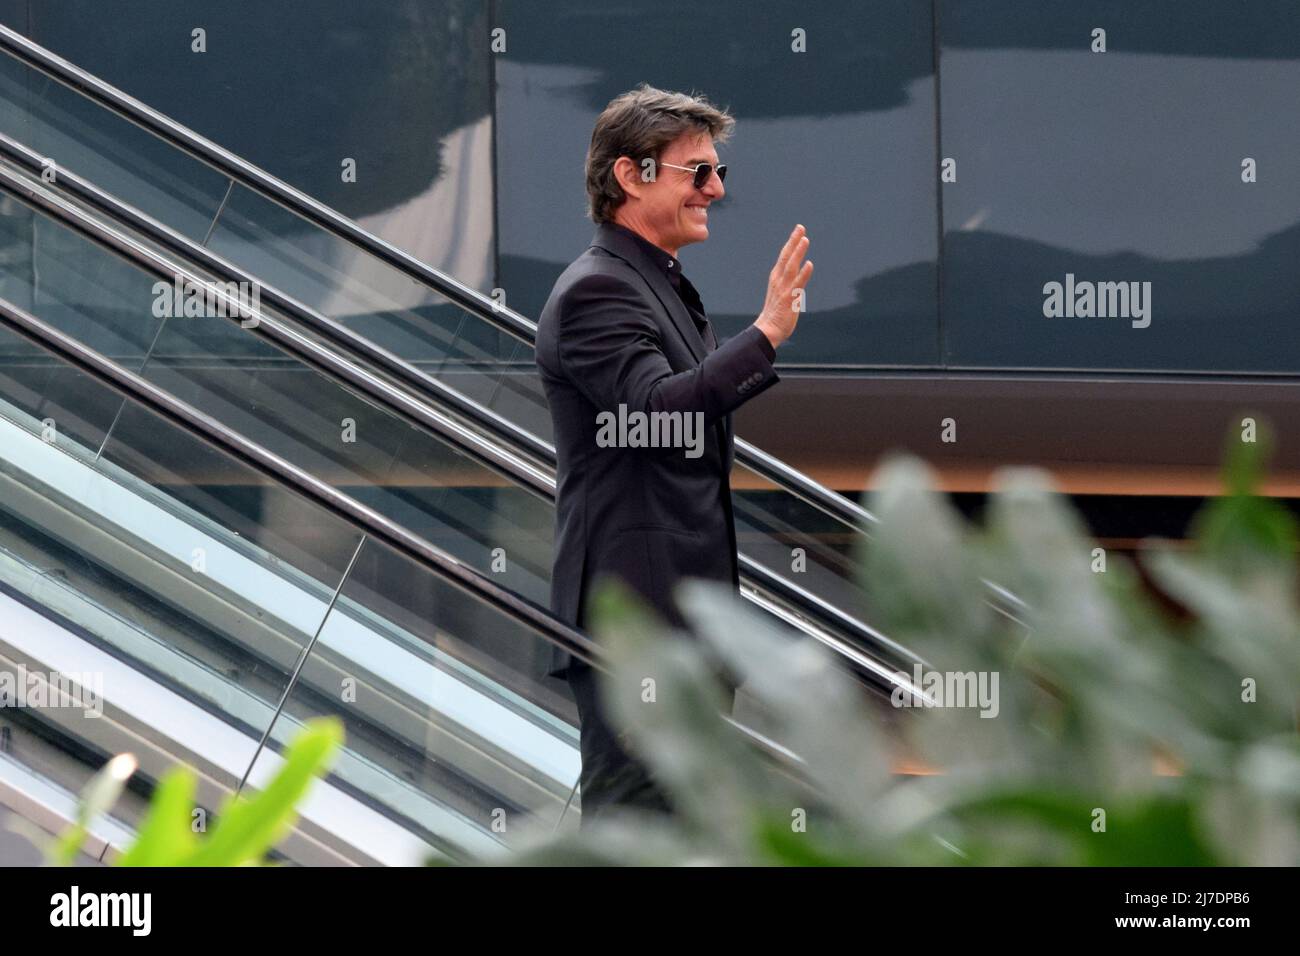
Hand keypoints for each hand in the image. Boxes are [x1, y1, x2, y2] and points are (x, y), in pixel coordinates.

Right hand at [754, 224, 812, 348]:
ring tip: (805, 239)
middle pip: (786, 257)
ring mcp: (784, 289)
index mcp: (776, 278)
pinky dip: (803, 274)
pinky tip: (809, 264)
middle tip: (801, 227)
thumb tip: (797, 274)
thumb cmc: (775, 313)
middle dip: (793, 241)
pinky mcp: (789, 299)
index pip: (784, 256)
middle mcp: (779, 280)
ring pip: (791, 267)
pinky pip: (798, 284)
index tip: (798, 231)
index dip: (791, 243)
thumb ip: (788, 282)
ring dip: (798, 253)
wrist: (767, 330)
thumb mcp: (780, 293)